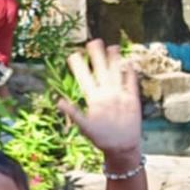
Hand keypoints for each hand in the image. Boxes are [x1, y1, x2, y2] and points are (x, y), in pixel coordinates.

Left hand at [59, 40, 143, 163]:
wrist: (121, 148)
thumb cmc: (101, 139)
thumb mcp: (85, 127)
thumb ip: (73, 113)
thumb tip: (58, 101)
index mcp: (93, 99)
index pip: (85, 79)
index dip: (80, 67)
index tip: (73, 54)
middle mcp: (105, 94)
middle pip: (100, 71)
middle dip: (97, 57)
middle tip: (93, 41)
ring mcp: (118, 95)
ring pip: (115, 74)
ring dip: (114, 61)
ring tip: (112, 47)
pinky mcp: (131, 100)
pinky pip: (130, 84)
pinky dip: (129, 74)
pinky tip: (128, 64)